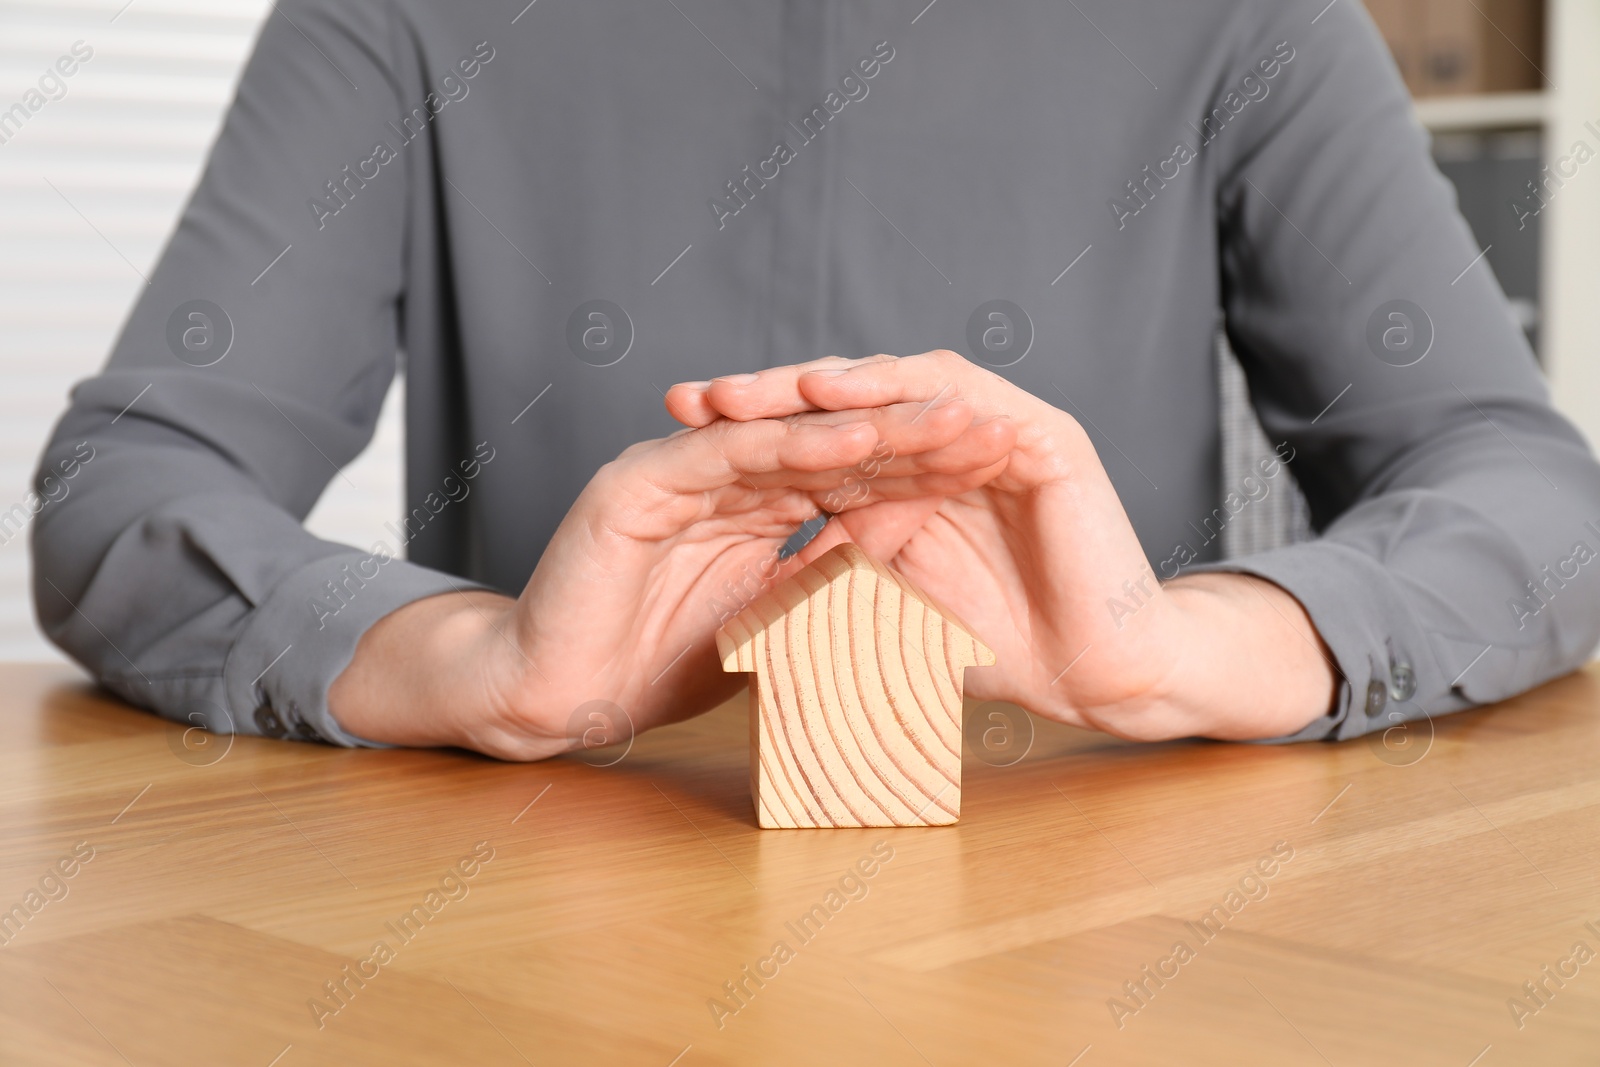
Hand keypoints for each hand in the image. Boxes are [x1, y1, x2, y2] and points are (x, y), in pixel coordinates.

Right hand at [329, 398, 1015, 758]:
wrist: (557, 697)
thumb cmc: (654, 663)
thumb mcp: (771, 620)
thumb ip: (825, 570)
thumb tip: (902, 537)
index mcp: (751, 502)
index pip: (851, 476)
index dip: (924, 468)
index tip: (995, 464)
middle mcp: (718, 473)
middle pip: (830, 445)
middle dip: (915, 436)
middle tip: (991, 423)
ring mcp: (677, 470)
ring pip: (787, 437)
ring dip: (869, 428)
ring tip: (944, 417)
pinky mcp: (638, 483)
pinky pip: (726, 457)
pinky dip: (791, 447)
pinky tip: (856, 438)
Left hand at [666, 351, 1337, 740]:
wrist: (1097, 676)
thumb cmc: (996, 651)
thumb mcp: (883, 611)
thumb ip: (826, 582)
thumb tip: (737, 588)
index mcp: (906, 482)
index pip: (818, 443)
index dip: (746, 443)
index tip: (668, 449)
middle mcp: (942, 445)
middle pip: (842, 404)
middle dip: (763, 400)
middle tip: (689, 401)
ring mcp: (991, 430)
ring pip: (889, 385)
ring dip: (814, 384)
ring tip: (745, 391)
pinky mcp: (1037, 430)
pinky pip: (953, 390)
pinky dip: (891, 387)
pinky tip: (831, 393)